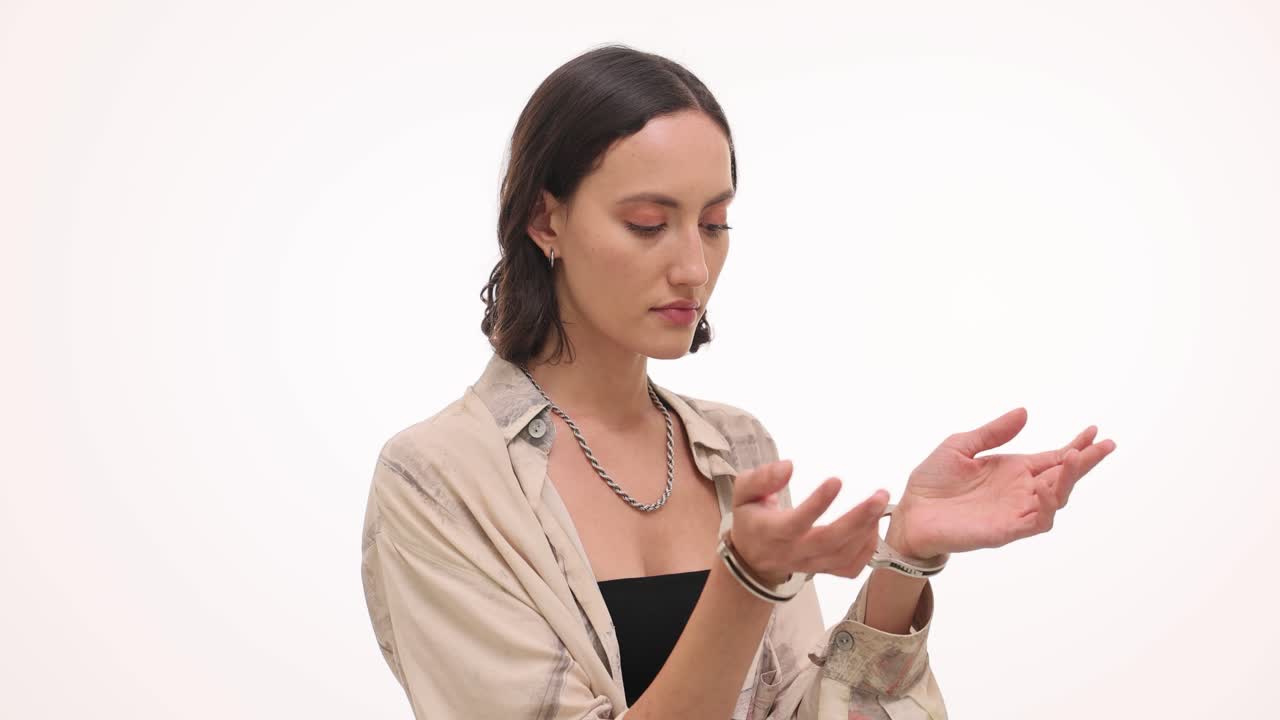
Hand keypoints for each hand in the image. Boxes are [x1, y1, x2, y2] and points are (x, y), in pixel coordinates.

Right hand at [728, 459, 888, 586]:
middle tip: (880, 495)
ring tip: (879, 504)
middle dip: (858, 519)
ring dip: (867, 531)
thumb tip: (789, 465)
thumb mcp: (743, 493)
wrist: (752, 559)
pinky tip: (872, 527)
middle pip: (830, 541)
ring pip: (844, 555)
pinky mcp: (824, 570)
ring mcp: (811, 564)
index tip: (836, 480)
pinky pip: (850, 568)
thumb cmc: (751, 518)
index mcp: (773, 531)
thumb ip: (761, 478)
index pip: (797, 521)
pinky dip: (867, 550)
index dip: (818, 503)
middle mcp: (794, 551)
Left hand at [888, 408, 1116, 558]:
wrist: (910, 513)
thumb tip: (1024, 412)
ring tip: (1076, 457)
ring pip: (1057, 499)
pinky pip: (1037, 521)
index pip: (1053, 458)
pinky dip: (1048, 506)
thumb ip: (992, 432)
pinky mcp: (1006, 530)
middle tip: (1106, 445)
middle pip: (1063, 477)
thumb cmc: (933, 482)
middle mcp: (1020, 491)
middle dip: (1085, 462)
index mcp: (1013, 470)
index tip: (1094, 430)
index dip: (1076, 445)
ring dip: (1070, 480)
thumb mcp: (960, 446)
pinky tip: (1048, 489)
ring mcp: (1015, 511)